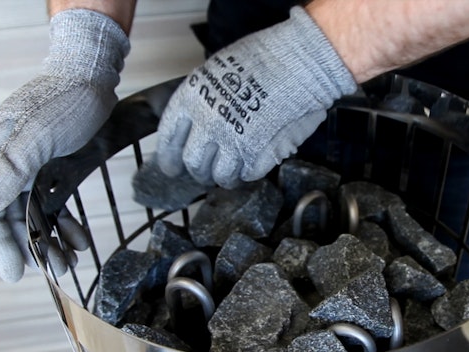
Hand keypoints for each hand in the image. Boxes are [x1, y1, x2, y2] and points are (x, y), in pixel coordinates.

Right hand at [0, 9, 129, 282]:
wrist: (90, 73)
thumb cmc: (66, 100)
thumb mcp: (39, 135)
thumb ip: (10, 169)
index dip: (0, 246)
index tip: (17, 273)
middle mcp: (1, 166)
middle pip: (7, 219)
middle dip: (32, 249)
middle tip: (59, 271)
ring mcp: (22, 167)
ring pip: (29, 217)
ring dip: (50, 241)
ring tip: (73, 260)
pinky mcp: (44, 167)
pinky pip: (47, 204)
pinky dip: (62, 223)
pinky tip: (79, 238)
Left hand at [155, 6, 356, 188]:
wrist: (299, 63)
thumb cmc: (264, 58)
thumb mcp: (218, 69)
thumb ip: (203, 98)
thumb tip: (197, 118)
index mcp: (191, 100)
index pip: (169, 139)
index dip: (168, 157)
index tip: (171, 167)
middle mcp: (207, 124)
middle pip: (194, 163)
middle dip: (199, 172)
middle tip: (205, 173)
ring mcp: (232, 142)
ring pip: (220, 176)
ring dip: (225, 177)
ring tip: (231, 174)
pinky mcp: (258, 155)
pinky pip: (248, 174)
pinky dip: (250, 172)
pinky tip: (253, 164)